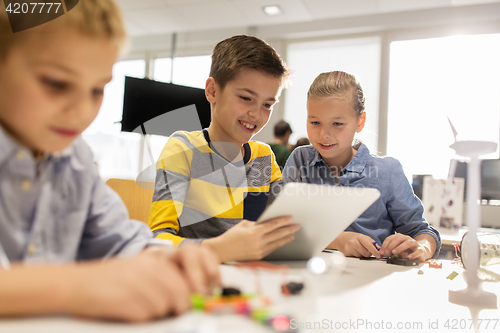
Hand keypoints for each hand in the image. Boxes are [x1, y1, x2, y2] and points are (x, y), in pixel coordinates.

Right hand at [65, 246, 218, 321]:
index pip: (185, 281)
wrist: (74, 285)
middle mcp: (149, 269)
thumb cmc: (107, 281)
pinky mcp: (127, 299)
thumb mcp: (138, 272)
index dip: (189, 296)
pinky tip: (125, 309)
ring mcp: (138, 283)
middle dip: (176, 307)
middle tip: (163, 311)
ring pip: (164, 306)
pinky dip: (139, 317)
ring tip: (136, 307)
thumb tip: (186, 297)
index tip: (188, 305)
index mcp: (154, 261)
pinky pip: (145, 315)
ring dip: (154, 313)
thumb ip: (162, 280)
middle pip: (180, 295)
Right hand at [202, 216, 298, 261]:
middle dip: (288, 229)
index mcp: (254, 232)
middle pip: (277, 234)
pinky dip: (278, 245)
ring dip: (285, 238)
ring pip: (276, 243)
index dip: (283, 221)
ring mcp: (258, 250)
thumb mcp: (243, 225)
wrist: (222, 251)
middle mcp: (258, 242)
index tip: (290, 218)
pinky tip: (282, 241)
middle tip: (296, 226)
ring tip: (292, 234)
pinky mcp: (258, 256)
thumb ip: (256, 224)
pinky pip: (271, 249)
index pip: (272, 225)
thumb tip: (268, 223)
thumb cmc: (231, 236)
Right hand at [327, 231, 380, 257]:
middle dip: (367, 253)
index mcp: (359, 236)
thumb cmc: (353, 238)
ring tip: (358, 249)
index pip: (369, 245)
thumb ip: (372, 243)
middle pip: (366, 253)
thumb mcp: (363, 237)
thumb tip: (379, 249)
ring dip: (362, 255)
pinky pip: (356, 258)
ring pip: (361, 256)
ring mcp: (349, 247)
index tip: (379, 255)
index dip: (375, 251)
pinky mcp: (346, 253)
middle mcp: (353, 241)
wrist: (341, 239)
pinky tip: (354, 251)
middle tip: (364, 249)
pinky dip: (356, 256)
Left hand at [380, 233, 432, 261]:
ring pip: (408, 243)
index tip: (382, 252)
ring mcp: (414, 243)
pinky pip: (417, 251)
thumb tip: (381, 253)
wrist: (421, 251)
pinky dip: (413, 254)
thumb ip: (390, 249)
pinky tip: (408, 258)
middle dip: (391, 245)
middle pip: (398, 239)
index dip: (385, 245)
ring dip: (400, 247)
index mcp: (400, 237)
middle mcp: (407, 238)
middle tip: (387, 252)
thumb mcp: (397, 248)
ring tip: (394, 253)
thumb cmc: (407, 249)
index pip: (391, 238)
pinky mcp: (420, 250)